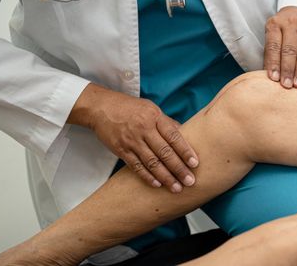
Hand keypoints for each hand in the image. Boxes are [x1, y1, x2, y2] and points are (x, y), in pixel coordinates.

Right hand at [68, 84, 198, 192]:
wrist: (101, 107)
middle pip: (164, 152)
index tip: (195, 163)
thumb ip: (167, 123)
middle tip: (190, 181)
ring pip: (151, 162)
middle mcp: (144, 129)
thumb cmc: (131, 108)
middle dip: (178, 168)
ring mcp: (131, 140)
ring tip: (176, 188)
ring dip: (165, 177)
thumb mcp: (151, 109)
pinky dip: (147, 176)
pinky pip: (136, 166)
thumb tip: (187, 135)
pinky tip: (157, 185)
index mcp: (155, 117)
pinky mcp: (120, 149)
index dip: (185, 150)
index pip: (174, 136)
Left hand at [264, 6, 296, 88]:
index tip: (274, 78)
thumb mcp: (272, 31)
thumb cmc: (282, 26)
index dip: (274, 63)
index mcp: (275, 24)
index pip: (274, 46)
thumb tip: (269, 73)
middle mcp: (291, 25)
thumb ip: (270, 50)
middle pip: (289, 50)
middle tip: (286, 84)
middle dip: (287, 70)